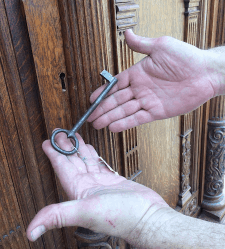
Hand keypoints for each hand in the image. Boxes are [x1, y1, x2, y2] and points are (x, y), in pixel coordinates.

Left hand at [26, 132, 168, 245]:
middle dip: (66, 147)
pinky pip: (99, 164)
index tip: (47, 142)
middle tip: (60, 133)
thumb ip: (59, 215)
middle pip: (73, 162)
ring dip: (79, 149)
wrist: (148, 217)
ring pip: (86, 161)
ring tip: (74, 137)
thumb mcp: (86, 211)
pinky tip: (91, 149)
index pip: (62, 169)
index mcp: (79, 192)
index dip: (54, 155)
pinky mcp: (113, 181)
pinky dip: (93, 155)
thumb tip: (32, 231)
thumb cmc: (122, 217)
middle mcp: (88, 187)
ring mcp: (101, 184)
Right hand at [87, 30, 214, 131]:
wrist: (205, 73)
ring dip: (110, 118)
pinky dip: (125, 123)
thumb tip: (127, 33)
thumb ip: (141, 44)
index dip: (103, 92)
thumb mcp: (161, 46)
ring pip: (124, 111)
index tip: (91, 99)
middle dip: (102, 109)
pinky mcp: (157, 111)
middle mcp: (141, 88)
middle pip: (116, 100)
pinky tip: (114, 127)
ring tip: (97, 124)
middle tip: (90, 116)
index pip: (115, 84)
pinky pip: (138, 118)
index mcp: (138, 73)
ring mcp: (148, 100)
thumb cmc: (186, 57)